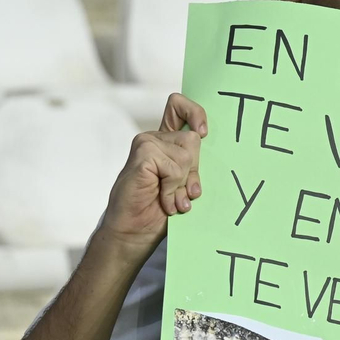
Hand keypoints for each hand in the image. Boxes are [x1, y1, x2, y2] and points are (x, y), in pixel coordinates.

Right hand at [97, 93, 206, 256]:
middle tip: (182, 193)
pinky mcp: (143, 155)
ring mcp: (145, 144)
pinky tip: (163, 200)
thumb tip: (206, 143)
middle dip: (193, 171)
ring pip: (187, 155)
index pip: (179, 106)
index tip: (204, 132)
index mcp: (164, 141)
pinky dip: (173, 188)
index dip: (195, 112)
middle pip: (194, 139)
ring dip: (182, 184)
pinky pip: (175, 167)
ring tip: (170, 199)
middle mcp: (154, 139)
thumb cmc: (158, 210)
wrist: (133, 233)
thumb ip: (192, 163)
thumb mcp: (183, 183)